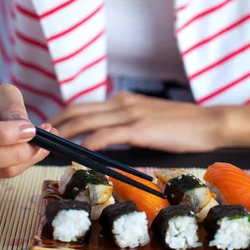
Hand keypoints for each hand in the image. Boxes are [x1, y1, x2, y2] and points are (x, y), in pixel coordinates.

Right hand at [0, 84, 57, 186]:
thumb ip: (10, 105)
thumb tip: (25, 126)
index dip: (4, 133)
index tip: (30, 129)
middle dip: (19, 150)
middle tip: (43, 136)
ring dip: (28, 158)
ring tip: (45, 141)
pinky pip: (4, 176)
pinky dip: (23, 164)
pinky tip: (33, 149)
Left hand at [48, 92, 225, 152]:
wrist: (208, 123)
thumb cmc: (182, 124)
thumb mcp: (148, 118)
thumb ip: (127, 123)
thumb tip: (107, 138)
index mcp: (124, 99)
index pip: (85, 106)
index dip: (64, 116)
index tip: (51, 128)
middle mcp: (123, 102)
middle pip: (80, 110)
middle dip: (57, 123)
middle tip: (41, 135)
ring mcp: (131, 114)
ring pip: (88, 121)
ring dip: (67, 132)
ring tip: (51, 143)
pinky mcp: (140, 128)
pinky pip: (108, 135)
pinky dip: (90, 142)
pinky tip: (81, 150)